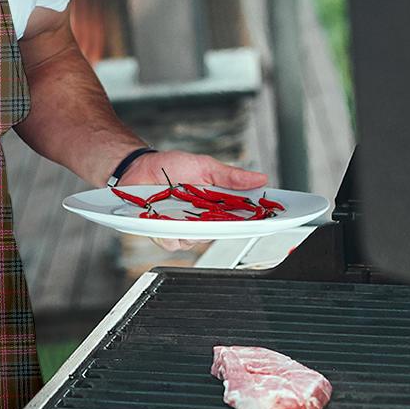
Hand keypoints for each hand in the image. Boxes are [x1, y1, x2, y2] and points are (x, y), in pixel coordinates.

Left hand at [120, 150, 268, 252]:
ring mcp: (183, 229)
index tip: (271, 219)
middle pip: (221, 233)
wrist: (139, 167)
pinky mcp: (163, 233)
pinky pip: (173, 242)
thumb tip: (260, 178)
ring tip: (185, 209)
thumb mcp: (205, 166)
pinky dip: (171, 232)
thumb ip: (231, 177)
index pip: (241, 218)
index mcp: (216, 205)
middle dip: (224, 226)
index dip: (256, 221)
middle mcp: (202, 220)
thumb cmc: (171, 167)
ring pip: (197, 241)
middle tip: (220, 212)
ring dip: (193, 227)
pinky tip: (166, 218)